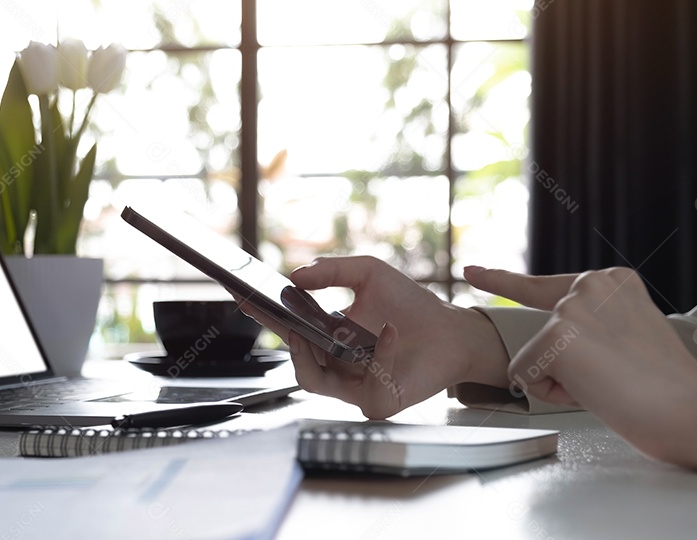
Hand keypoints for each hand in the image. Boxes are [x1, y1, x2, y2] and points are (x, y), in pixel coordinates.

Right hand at [235, 256, 510, 418]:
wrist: (453, 331)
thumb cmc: (411, 306)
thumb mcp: (370, 274)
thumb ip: (332, 270)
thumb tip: (295, 276)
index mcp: (327, 337)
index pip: (287, 329)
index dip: (263, 315)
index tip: (243, 296)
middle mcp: (335, 366)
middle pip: (295, 363)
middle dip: (287, 342)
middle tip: (288, 323)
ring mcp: (354, 388)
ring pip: (316, 381)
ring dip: (320, 355)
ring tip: (334, 329)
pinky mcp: (380, 402)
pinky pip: (369, 386)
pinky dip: (382, 355)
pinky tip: (391, 332)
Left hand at [465, 265, 696, 471]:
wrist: (692, 411)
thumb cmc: (665, 388)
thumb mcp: (628, 335)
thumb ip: (592, 323)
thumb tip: (553, 335)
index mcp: (611, 280)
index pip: (544, 284)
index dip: (502, 282)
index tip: (469, 271)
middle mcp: (589, 283)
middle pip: (538, 337)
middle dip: (562, 368)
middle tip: (614, 377)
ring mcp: (572, 306)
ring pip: (530, 358)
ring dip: (562, 382)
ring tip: (610, 382)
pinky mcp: (557, 335)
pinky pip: (523, 378)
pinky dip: (553, 394)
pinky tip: (595, 389)